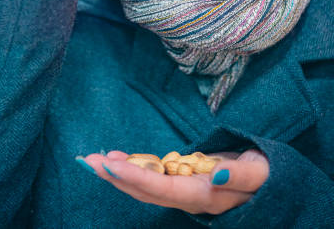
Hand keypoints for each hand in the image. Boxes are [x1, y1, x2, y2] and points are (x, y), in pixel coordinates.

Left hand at [83, 149, 268, 214]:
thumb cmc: (264, 176)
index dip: (135, 177)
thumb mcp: (256, 174)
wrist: (268, 183)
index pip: (162, 188)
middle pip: (144, 190)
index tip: (110, 163)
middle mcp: (187, 197)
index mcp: (203, 196)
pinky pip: (152, 178)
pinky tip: (118, 160)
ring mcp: (183, 190)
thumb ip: (236, 176)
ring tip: (94, 159)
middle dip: (115, 176)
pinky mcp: (183, 180)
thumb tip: (213, 172)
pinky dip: (132, 168)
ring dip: (118, 173)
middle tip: (87, 161)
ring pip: (144, 186)